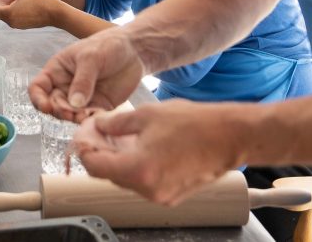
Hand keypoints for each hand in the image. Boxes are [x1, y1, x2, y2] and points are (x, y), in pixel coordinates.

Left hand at [0, 0, 59, 29]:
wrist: (56, 13)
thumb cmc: (40, 0)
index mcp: (8, 14)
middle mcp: (11, 22)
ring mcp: (17, 25)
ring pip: (4, 15)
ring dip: (1, 6)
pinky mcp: (23, 25)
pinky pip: (11, 18)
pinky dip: (9, 10)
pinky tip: (14, 1)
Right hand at [29, 27, 144, 120]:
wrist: (135, 51)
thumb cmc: (108, 46)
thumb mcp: (91, 57)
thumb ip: (82, 80)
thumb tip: (74, 103)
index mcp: (57, 71)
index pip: (38, 87)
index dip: (38, 99)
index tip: (46, 107)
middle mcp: (65, 87)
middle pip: (53, 105)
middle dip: (59, 112)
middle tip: (71, 114)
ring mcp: (81, 99)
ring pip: (70, 115)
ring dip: (74, 119)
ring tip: (85, 117)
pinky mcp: (97, 107)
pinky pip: (88, 119)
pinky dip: (90, 122)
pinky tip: (97, 119)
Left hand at [76, 101, 250, 205]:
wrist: (230, 136)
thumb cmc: (194, 124)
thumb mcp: (146, 115)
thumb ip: (116, 123)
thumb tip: (99, 126)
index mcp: (137, 170)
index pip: (95, 166)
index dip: (84, 150)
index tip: (82, 137)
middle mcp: (147, 189)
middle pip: (110, 175)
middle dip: (100, 154)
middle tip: (96, 134)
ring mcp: (161, 195)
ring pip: (127, 179)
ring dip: (117, 160)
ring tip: (115, 137)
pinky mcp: (172, 195)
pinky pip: (144, 182)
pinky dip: (135, 166)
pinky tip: (136, 147)